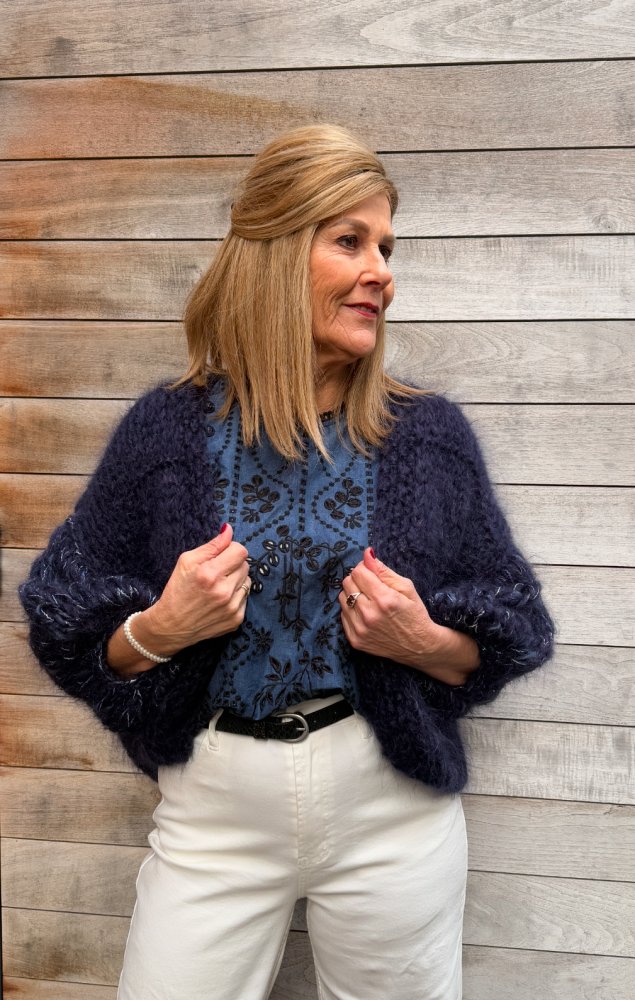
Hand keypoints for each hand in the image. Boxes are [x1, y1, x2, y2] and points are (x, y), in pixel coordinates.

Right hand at [141, 523, 250, 655]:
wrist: (171, 626)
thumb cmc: (177, 590)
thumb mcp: (187, 561)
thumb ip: (212, 545)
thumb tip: (229, 530)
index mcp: (210, 574)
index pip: (240, 551)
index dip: (231, 550)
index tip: (222, 555)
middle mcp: (223, 592)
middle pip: (245, 565)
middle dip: (233, 565)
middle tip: (216, 572)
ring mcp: (231, 608)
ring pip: (248, 581)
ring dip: (236, 580)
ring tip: (218, 587)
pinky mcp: (236, 620)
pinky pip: (245, 598)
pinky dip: (235, 596)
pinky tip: (219, 601)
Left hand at [339, 548, 477, 684]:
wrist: (419, 646)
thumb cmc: (415, 614)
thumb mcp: (406, 587)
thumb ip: (383, 570)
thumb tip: (367, 554)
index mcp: (384, 599)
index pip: (358, 572)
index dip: (364, 568)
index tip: (372, 573)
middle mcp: (369, 615)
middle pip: (347, 583)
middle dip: (358, 580)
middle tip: (371, 587)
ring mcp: (360, 629)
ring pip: (342, 598)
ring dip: (353, 595)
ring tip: (369, 601)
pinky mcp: (355, 640)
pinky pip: (343, 615)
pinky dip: (352, 611)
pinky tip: (366, 614)